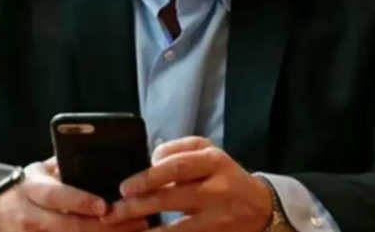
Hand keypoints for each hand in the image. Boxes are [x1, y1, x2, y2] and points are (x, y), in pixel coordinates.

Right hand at [0, 158, 148, 231]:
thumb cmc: (30, 187)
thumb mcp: (43, 171)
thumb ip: (68, 165)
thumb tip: (105, 154)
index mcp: (30, 188)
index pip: (55, 196)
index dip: (80, 202)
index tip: (105, 206)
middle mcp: (26, 216)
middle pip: (68, 226)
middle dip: (104, 226)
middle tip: (137, 221)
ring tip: (135, 231)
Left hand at [102, 137, 274, 231]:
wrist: (259, 208)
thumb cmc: (225, 176)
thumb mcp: (209, 152)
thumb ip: (179, 150)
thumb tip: (150, 159)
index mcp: (215, 162)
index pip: (178, 166)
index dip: (149, 177)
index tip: (125, 186)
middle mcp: (218, 189)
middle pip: (173, 198)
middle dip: (139, 205)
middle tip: (115, 210)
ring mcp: (217, 218)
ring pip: (176, 229)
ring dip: (146, 231)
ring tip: (122, 229)